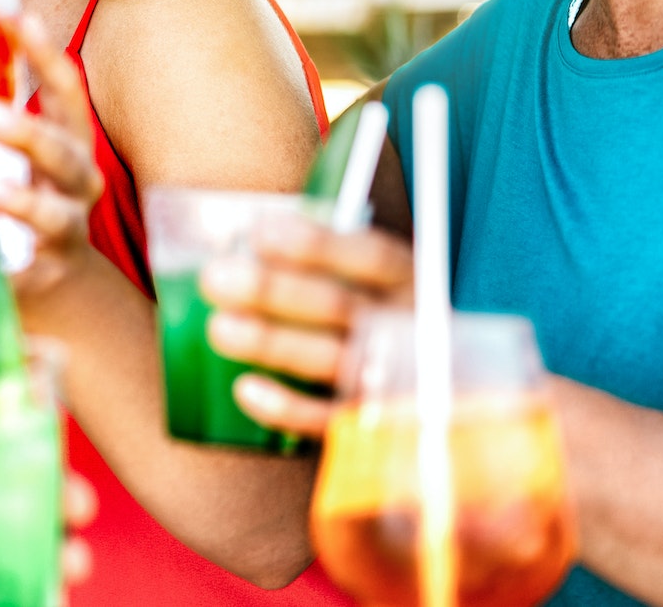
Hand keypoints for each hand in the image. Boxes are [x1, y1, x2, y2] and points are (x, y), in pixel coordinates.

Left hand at [0, 14, 105, 297]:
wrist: (60, 286)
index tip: (18, 19)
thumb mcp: (12, 152)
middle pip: (64, 152)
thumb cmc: (28, 198)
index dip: (46, 56)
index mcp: (69, 142)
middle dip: (28, 131)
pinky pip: (24, 276)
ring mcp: (66, 233)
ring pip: (52, 215)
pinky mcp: (43, 279)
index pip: (66, 92)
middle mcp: (77, 184)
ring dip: (19, 201)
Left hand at [200, 215, 414, 436]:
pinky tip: (245, 389)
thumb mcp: (372, 280)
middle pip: (340, 306)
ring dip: (272, 344)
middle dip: (273, 290)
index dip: (316, 244)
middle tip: (214, 279)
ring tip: (220, 328)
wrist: (447, 394)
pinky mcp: (376, 428)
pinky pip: (330, 421)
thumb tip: (251, 243)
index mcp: (411, 283)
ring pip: (331, 360)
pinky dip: (286, 408)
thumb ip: (328, 262)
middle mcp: (409, 329)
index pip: (370, 257)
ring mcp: (396, 381)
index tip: (259, 234)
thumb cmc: (382, 317)